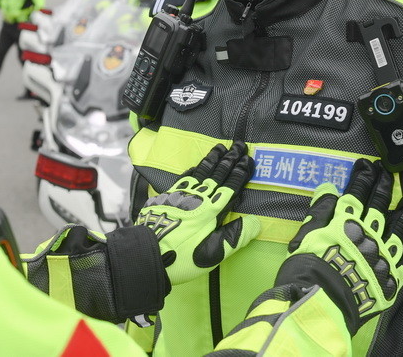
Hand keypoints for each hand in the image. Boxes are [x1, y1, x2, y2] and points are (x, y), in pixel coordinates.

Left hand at [135, 141, 260, 285]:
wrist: (146, 255)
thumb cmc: (182, 257)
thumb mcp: (212, 253)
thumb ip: (234, 237)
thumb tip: (256, 222)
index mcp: (210, 211)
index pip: (229, 186)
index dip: (240, 173)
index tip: (248, 159)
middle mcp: (197, 199)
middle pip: (216, 174)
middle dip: (229, 159)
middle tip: (239, 144)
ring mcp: (181, 196)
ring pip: (200, 172)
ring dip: (212, 159)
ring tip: (220, 147)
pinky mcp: (167, 198)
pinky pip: (183, 179)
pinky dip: (192, 170)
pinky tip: (195, 166)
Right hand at [274, 159, 402, 333]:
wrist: (324, 302)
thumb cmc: (309, 267)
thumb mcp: (306, 234)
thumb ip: (320, 211)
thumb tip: (328, 188)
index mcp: (347, 221)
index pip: (358, 193)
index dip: (364, 177)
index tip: (370, 164)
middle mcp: (369, 233)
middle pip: (381, 205)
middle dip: (386, 186)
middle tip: (392, 173)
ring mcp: (383, 254)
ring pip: (401, 227)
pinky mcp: (392, 276)